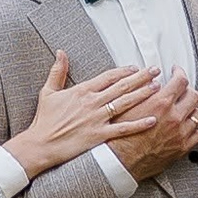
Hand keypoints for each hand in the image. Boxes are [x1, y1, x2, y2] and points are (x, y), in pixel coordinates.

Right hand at [23, 49, 163, 176]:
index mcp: (82, 91)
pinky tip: (152, 119)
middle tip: (156, 70)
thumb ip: (57, 71)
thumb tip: (61, 52)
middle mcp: (92, 102)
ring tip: (157, 87)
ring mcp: (97, 118)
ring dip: (143, 94)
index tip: (136, 67)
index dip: (124, 71)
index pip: (109, 76)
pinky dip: (138, 124)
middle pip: (122, 86)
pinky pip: (123, 128)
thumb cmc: (44, 120)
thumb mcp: (48, 92)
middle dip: (141, 77)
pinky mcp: (99, 135)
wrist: (40, 144)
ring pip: (125, 103)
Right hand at [110, 71, 197, 177]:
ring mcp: (180, 133)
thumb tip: (152, 82)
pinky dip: (193, 129)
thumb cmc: (120, 136)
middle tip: (182, 91)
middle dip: (188, 91)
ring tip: (184, 110)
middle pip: (194, 96)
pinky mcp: (181, 148)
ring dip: (192, 110)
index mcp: (160, 103)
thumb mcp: (127, 107)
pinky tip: (185, 128)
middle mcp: (174, 117)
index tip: (176, 73)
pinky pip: (197, 135)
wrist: (120, 161)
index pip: (181, 81)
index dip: (179, 73)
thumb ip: (143, 92)